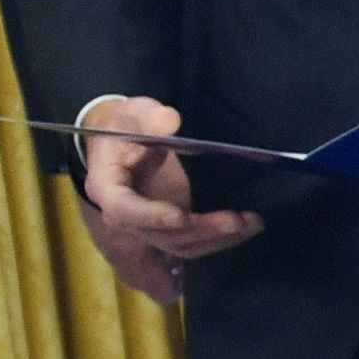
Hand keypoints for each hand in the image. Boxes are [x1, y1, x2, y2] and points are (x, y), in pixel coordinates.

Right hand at [72, 97, 262, 305]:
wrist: (122, 138)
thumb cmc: (126, 125)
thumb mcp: (134, 112)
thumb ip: (149, 117)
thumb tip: (169, 121)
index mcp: (107, 187)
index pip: (124, 210)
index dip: (150, 216)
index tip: (179, 216)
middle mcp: (124, 215)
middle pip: (159, 235)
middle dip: (200, 230)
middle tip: (236, 220)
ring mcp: (146, 226)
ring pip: (179, 245)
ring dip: (215, 240)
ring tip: (250, 224)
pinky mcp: (166, 229)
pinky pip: (188, 244)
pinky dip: (214, 243)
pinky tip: (242, 232)